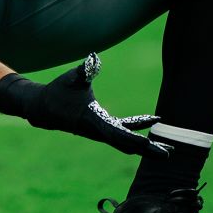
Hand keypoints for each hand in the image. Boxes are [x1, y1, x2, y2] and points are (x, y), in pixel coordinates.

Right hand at [0, 54, 170, 158]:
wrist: (43, 108)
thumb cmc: (58, 91)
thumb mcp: (71, 79)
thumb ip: (84, 70)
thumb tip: (93, 58)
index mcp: (93, 121)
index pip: (117, 133)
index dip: (135, 137)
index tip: (150, 143)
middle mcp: (99, 131)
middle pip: (127, 144)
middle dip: (147, 149)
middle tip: (168, 154)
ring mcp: (101, 132)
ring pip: (127, 143)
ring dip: (146, 147)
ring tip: (167, 150)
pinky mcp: (102, 129)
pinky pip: (123, 135)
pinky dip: (137, 136)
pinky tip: (150, 134)